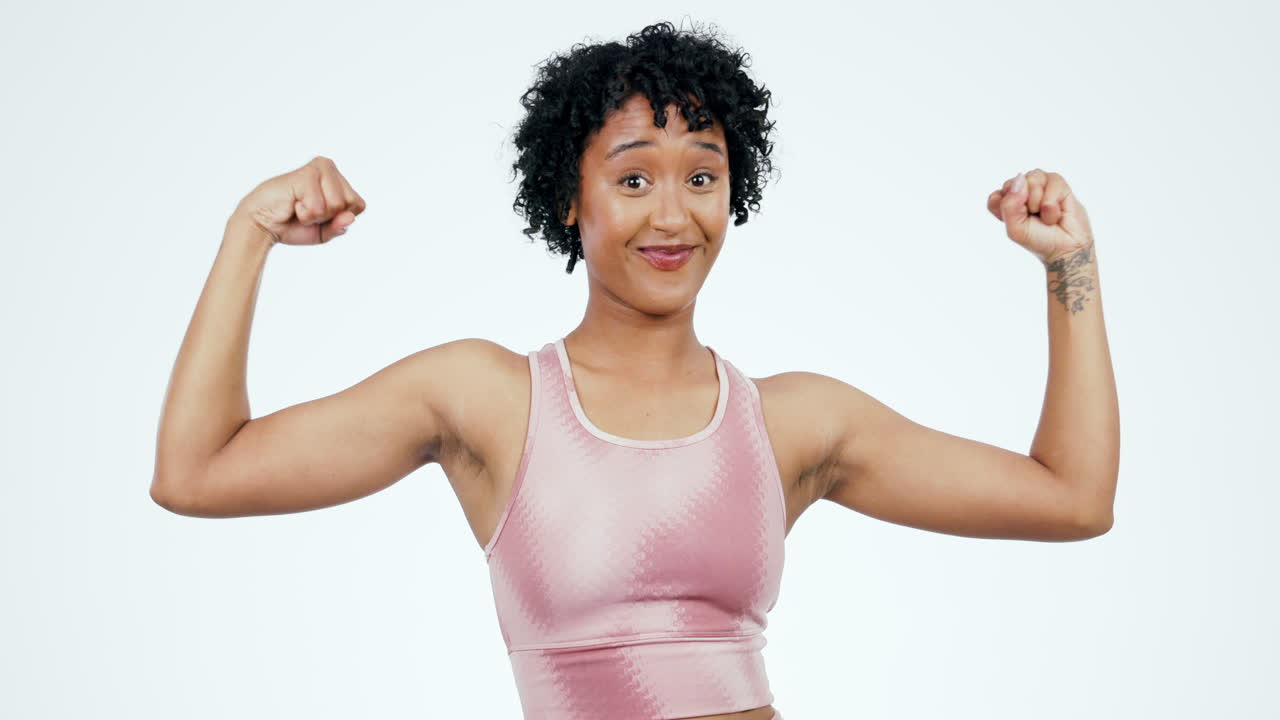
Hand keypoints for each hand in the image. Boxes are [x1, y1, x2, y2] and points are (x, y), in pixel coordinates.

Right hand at [232, 156, 366, 245]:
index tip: (319, 214)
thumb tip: (350, 217)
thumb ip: (340, 225)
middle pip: (350, 204)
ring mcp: (319, 168)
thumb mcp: (324, 232)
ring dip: (315, 215)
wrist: (263, 225)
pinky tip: (292, 204)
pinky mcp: (306, 174)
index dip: (339, 218)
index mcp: (337, 178)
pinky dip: (305, 214)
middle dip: (328, 217)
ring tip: (299, 206)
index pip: (359, 206)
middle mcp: (329, 167)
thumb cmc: (293, 224)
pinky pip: (319, 207)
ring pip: (336, 205)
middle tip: (306, 210)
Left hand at [987, 168, 1093, 264]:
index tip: (1020, 223)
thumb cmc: (1039, 239)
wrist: (1067, 247)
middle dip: (1024, 206)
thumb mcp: (1016, 229)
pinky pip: (1052, 182)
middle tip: (1035, 218)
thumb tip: (1020, 178)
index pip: (996, 198)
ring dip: (1039, 202)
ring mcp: (1039, 184)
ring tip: (1046, 215)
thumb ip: (1009, 204)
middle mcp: (1021, 190)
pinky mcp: (1057, 182)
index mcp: (1006, 202)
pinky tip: (1057, 212)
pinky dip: (1053, 202)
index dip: (1008, 211)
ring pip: (1032, 178)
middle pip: (1011, 184)